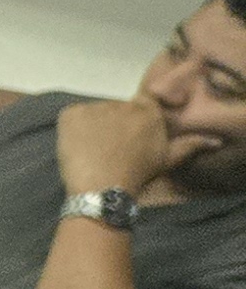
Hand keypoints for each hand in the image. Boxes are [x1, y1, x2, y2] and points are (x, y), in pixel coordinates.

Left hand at [59, 96, 182, 197]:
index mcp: (148, 112)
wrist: (103, 187)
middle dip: (114, 125)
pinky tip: (77, 146)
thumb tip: (215, 141)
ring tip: (93, 151)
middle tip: (110, 148)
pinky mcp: (72, 113)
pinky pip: (72, 116)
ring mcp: (95, 107)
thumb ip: (190, 145)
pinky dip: (72, 129)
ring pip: (94, 114)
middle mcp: (123, 104)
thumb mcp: (167, 160)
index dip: (133, 118)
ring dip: (93, 127)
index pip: (142, 101)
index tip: (128, 134)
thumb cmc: (138, 174)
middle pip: (116, 110)